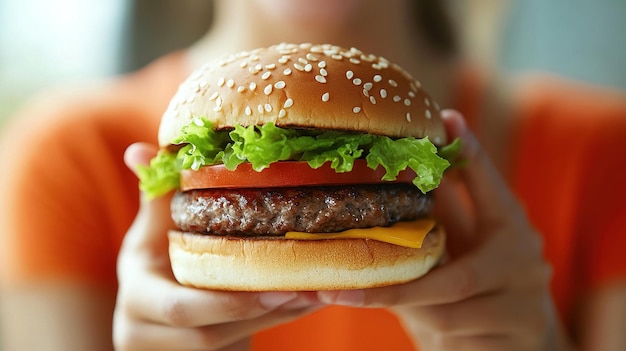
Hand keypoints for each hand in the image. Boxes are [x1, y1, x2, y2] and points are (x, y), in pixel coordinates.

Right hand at [113, 143, 320, 350]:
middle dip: (258, 314)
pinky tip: (303, 305)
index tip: (273, 282)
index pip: (177, 308)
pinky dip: (273, 326)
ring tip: (313, 295)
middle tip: (302, 291)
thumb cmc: (162, 259)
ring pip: (227, 344)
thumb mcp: (155, 229)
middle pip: (207, 335)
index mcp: (136, 293)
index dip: (227, 302)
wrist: (161, 313)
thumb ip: (156, 193)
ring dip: (273, 321)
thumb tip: (138, 148)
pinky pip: (237, 347)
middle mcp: (142, 331)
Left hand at [318, 110, 572, 350]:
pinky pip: (448, 339)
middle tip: (334, 292)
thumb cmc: (483, 278)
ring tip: (365, 304)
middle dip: (394, 289)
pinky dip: (419, 331)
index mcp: (511, 228)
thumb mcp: (467, 238)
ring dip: (403, 313)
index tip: (448, 118)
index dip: (470, 156)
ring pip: (443, 316)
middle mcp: (524, 264)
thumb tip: (420, 144)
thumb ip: (447, 204)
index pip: (490, 186)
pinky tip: (408, 322)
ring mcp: (523, 307)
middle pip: (453, 279)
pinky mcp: (514, 341)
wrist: (523, 338)